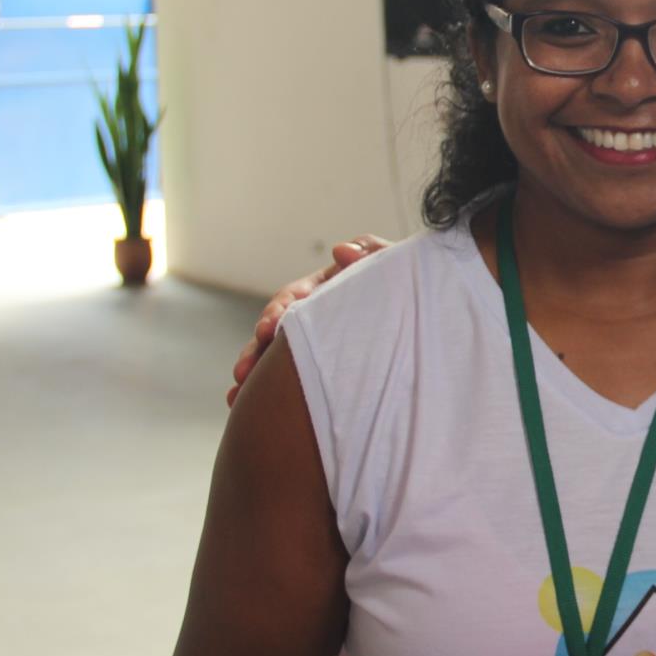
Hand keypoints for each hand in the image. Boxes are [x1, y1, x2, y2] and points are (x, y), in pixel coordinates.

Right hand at [228, 236, 390, 405]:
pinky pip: (282, 379)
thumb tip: (341, 251)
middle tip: (244, 371)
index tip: (269, 330)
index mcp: (324, 289)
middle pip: (274, 331)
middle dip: (256, 351)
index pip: (293, 298)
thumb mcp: (389, 264)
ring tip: (236, 395)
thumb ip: (370, 252)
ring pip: (271, 356)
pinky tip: (239, 404)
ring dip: (252, 373)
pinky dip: (259, 390)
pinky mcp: (314, 366)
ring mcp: (310, 342)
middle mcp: (309, 315)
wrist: (419, 318)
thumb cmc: (402, 284)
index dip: (279, 313)